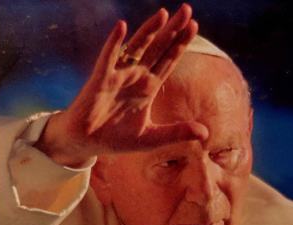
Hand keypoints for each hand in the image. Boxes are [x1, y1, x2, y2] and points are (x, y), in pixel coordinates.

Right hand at [36, 4, 207, 166]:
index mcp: (148, 88)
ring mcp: (118, 76)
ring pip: (136, 48)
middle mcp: (135, 77)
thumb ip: (177, 133)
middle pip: (157, 49)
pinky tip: (122, 28)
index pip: (168, 61)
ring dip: (148, 31)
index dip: (180, 45)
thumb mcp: (151, 138)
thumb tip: (205, 133)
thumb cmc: (116, 139)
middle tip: (187, 10)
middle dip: (172, 31)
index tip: (194, 26)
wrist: (87, 143)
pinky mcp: (100, 80)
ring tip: (163, 13)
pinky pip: (108, 58)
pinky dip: (114, 43)